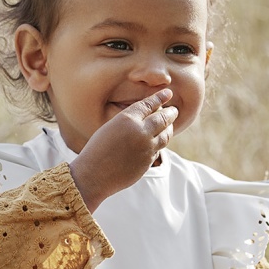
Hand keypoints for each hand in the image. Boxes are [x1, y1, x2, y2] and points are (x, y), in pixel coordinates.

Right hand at [69, 89, 177, 211]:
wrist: (93, 175)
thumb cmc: (97, 149)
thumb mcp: (110, 127)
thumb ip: (129, 121)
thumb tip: (148, 118)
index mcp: (127, 119)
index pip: (149, 104)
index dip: (160, 97)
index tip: (168, 93)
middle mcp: (140, 132)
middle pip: (163, 118)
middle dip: (171, 113)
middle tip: (174, 110)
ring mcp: (146, 148)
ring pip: (165, 135)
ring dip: (169, 128)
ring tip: (170, 124)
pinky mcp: (148, 162)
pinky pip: (158, 149)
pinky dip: (160, 142)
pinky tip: (159, 140)